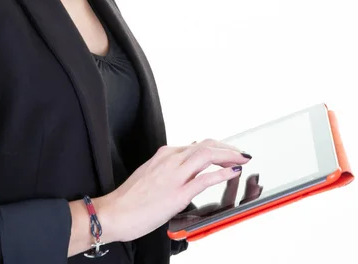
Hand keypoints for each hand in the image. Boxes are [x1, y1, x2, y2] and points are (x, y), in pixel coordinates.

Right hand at [97, 139, 250, 242]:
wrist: (115, 212)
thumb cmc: (131, 198)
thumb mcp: (151, 172)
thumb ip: (170, 165)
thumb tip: (188, 157)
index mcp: (164, 154)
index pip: (198, 144)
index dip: (218, 147)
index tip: (229, 152)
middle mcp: (170, 159)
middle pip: (206, 145)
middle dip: (227, 148)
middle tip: (241, 153)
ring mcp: (174, 175)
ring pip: (207, 155)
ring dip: (228, 155)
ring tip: (242, 159)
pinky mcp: (177, 193)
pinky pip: (204, 178)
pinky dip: (221, 173)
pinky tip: (232, 172)